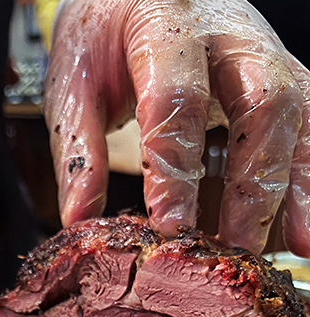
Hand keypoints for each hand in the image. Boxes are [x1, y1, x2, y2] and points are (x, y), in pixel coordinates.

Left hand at [45, 0, 309, 255]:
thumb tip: (81, 220)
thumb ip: (78, 150)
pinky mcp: (283, 78)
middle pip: (261, 106)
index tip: (170, 228)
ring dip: (298, 188)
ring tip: (292, 246)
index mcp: (166, 27)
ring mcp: (265, 54)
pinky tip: (299, 230)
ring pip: (299, 117)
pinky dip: (306, 182)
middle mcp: (230, 36)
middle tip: (234, 246)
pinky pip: (306, 129)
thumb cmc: (105, 35)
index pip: (177, 102)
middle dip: (252, 185)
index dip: (176, 171)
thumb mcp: (72, 82)